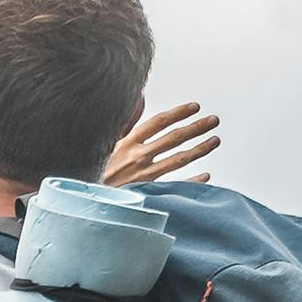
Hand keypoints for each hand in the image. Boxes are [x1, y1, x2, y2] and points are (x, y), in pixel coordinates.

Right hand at [102, 99, 221, 188]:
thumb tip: (139, 99)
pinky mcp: (146, 194)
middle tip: (213, 120)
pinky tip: (206, 176)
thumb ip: (125, 122)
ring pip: (178, 160)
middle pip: (173, 139)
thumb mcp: (105, 144)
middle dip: (195, 127)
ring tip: (215, 140)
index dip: (178, 113)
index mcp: (127, 143)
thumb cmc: (94, 172)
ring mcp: (144, 177)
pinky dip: (192, 182)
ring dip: (199, 149)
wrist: (87, 202)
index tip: (194, 107)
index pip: (158, 123)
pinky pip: (175, 186)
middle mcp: (137, 158)